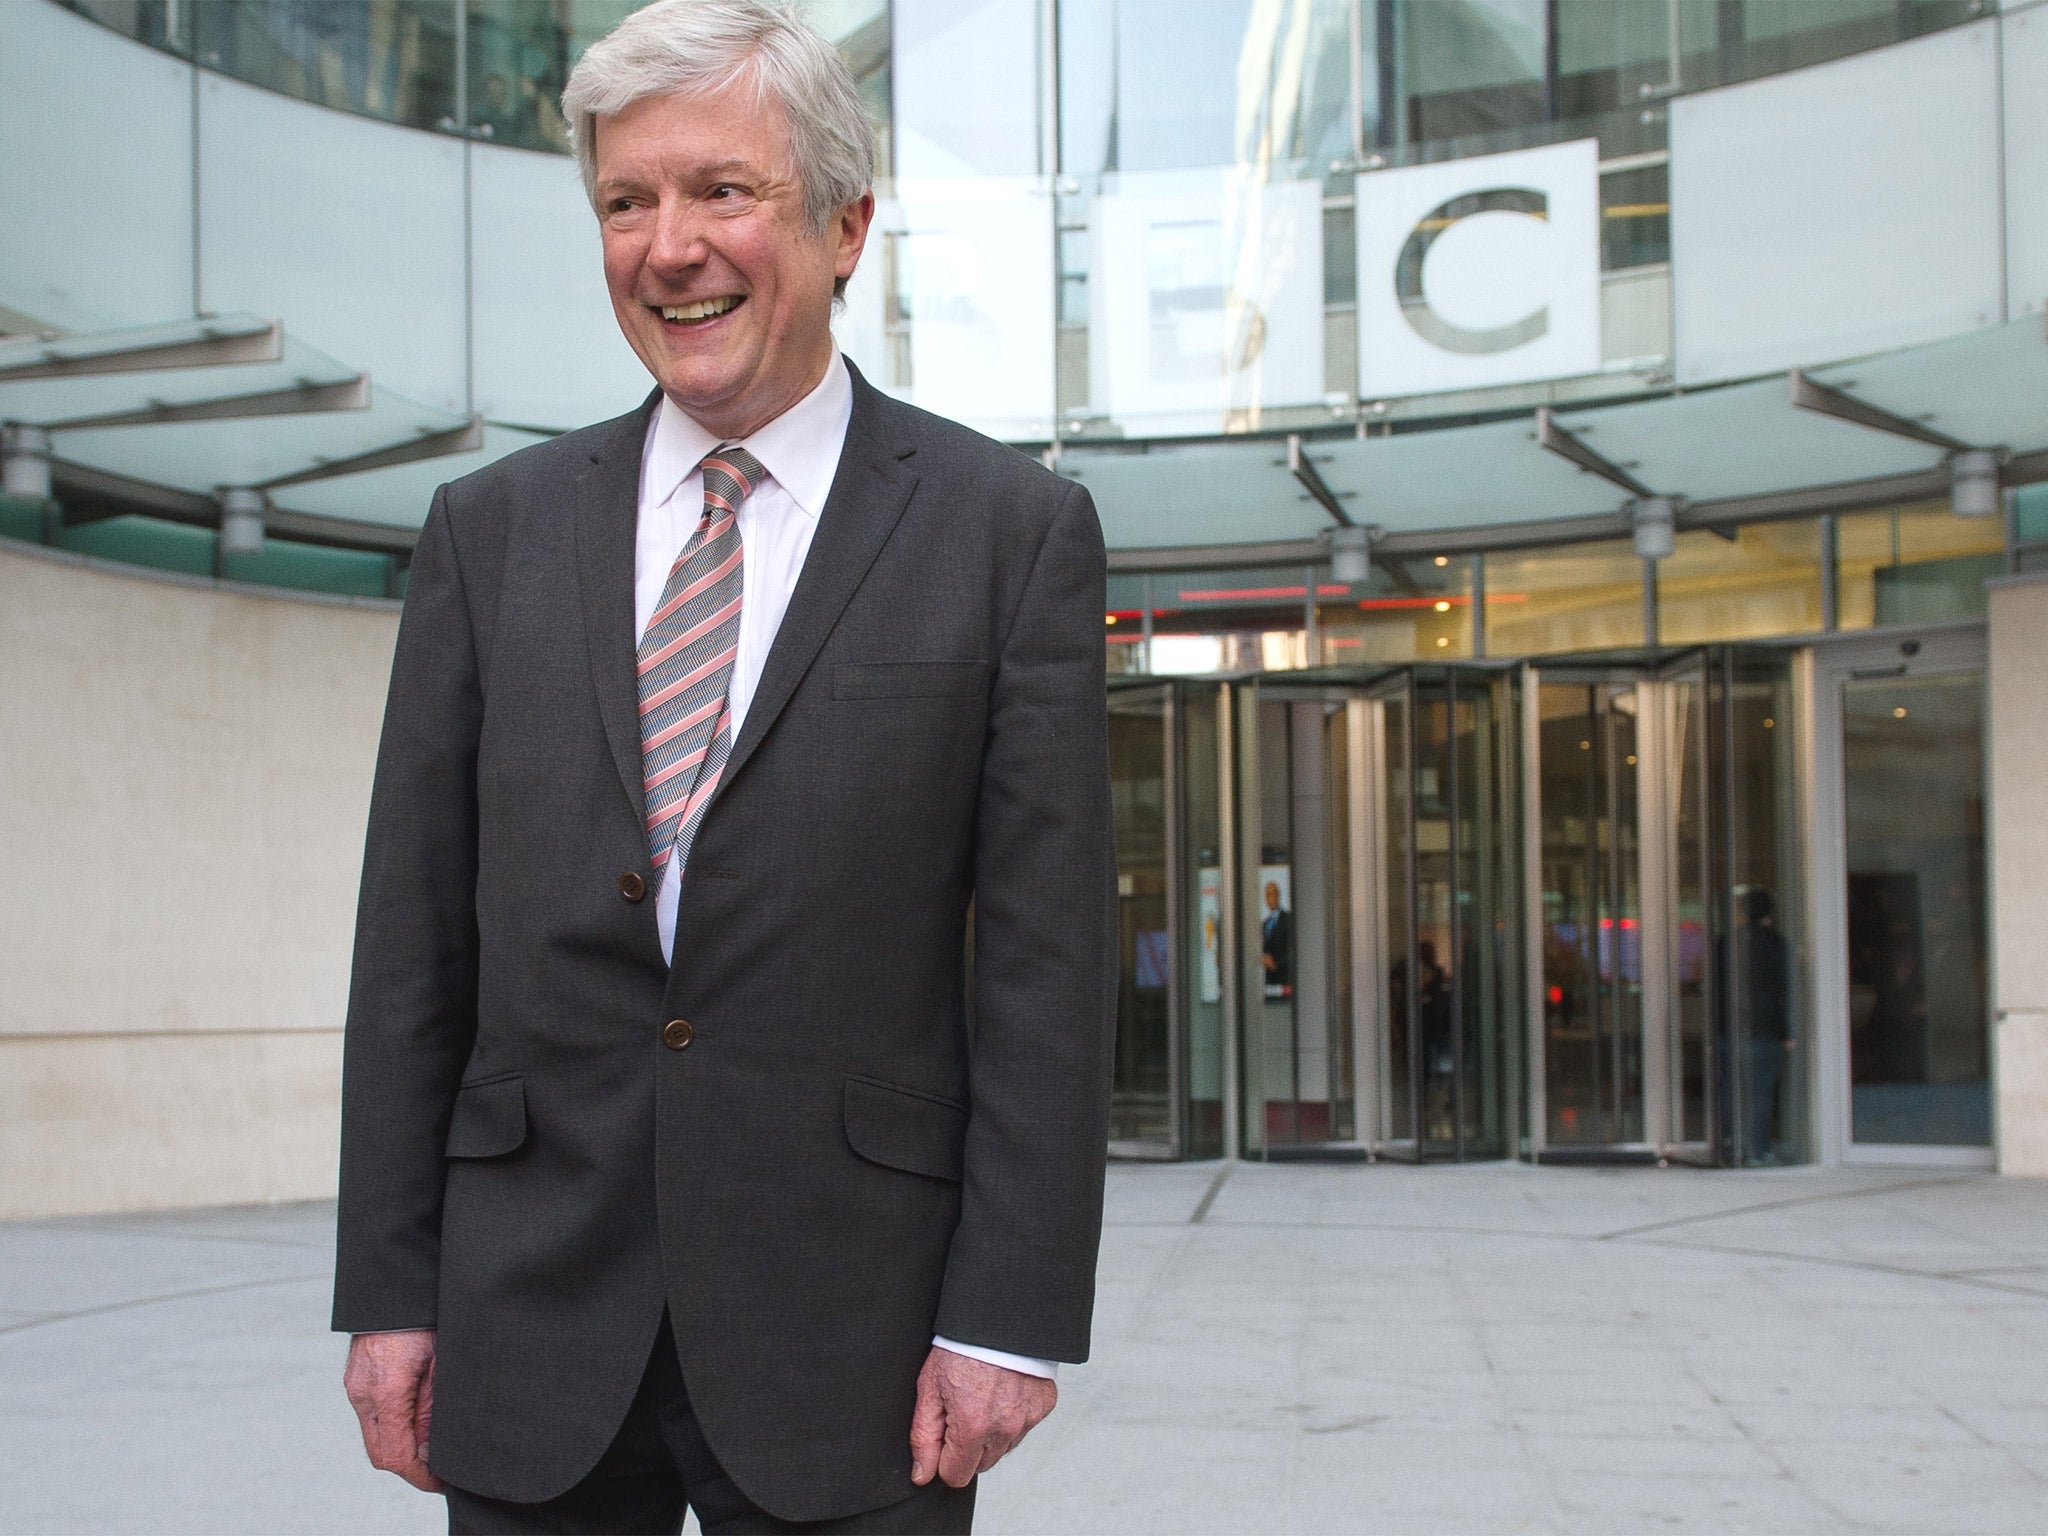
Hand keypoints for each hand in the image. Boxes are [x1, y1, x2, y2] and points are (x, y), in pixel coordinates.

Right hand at [344, 1329, 444, 1492]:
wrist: (396, 1286)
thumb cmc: (426, 1317)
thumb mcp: (443, 1362)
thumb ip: (435, 1408)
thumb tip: (433, 1449)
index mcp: (386, 1391)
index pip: (396, 1455)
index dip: (420, 1476)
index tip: (442, 1482)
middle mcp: (363, 1393)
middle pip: (381, 1453)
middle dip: (411, 1467)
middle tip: (441, 1470)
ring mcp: (355, 1386)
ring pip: (374, 1437)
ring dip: (402, 1447)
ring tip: (433, 1446)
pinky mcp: (356, 1380)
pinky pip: (372, 1417)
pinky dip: (392, 1427)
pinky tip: (416, 1421)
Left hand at [909, 1346, 1056, 1488]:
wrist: (999, 1316)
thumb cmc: (960, 1348)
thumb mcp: (929, 1389)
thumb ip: (923, 1437)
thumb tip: (922, 1475)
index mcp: (973, 1428)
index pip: (956, 1476)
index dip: (944, 1458)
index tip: (943, 1433)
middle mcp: (1005, 1429)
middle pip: (981, 1465)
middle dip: (968, 1447)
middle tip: (962, 1409)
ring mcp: (1028, 1418)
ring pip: (1003, 1448)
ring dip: (991, 1433)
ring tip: (983, 1397)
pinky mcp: (1043, 1406)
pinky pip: (1023, 1427)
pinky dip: (1012, 1415)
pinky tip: (1003, 1390)